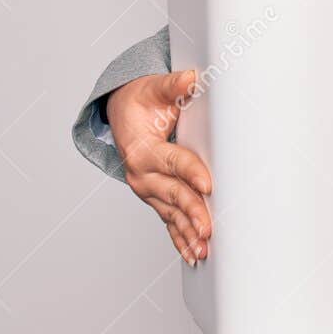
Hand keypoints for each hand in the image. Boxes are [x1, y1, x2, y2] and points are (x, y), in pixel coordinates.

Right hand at [107, 70, 212, 265]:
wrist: (123, 114)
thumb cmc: (143, 102)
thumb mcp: (155, 89)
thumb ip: (173, 85)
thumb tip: (191, 78)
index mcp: (143, 150)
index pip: (172, 162)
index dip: (190, 173)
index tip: (208, 185)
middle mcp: (142, 174)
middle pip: (172, 194)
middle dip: (191, 212)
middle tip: (208, 228)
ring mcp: (148, 190)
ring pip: (170, 214)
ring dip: (187, 234)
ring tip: (203, 250)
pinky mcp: (155, 198)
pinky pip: (168, 222)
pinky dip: (180, 240)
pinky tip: (194, 255)